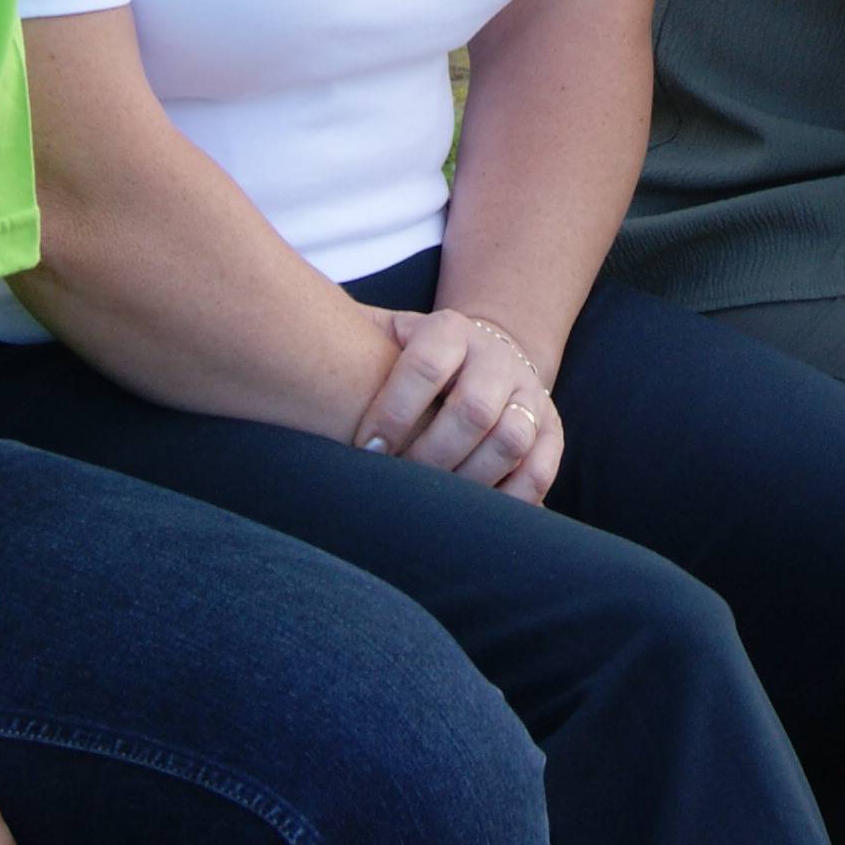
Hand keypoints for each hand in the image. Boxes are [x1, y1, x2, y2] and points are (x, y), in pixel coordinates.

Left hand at [359, 308, 563, 502]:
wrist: (487, 353)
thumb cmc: (414, 357)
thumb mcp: (387, 335)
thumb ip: (354, 340)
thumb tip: (292, 352)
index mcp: (451, 330)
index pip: (426, 365)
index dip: (393, 411)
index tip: (364, 449)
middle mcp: (496, 359)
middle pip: (473, 410)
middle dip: (429, 455)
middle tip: (397, 483)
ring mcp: (530, 394)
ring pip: (511, 439)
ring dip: (467, 479)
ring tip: (432, 502)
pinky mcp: (553, 430)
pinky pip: (541, 470)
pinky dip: (510, 498)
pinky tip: (473, 513)